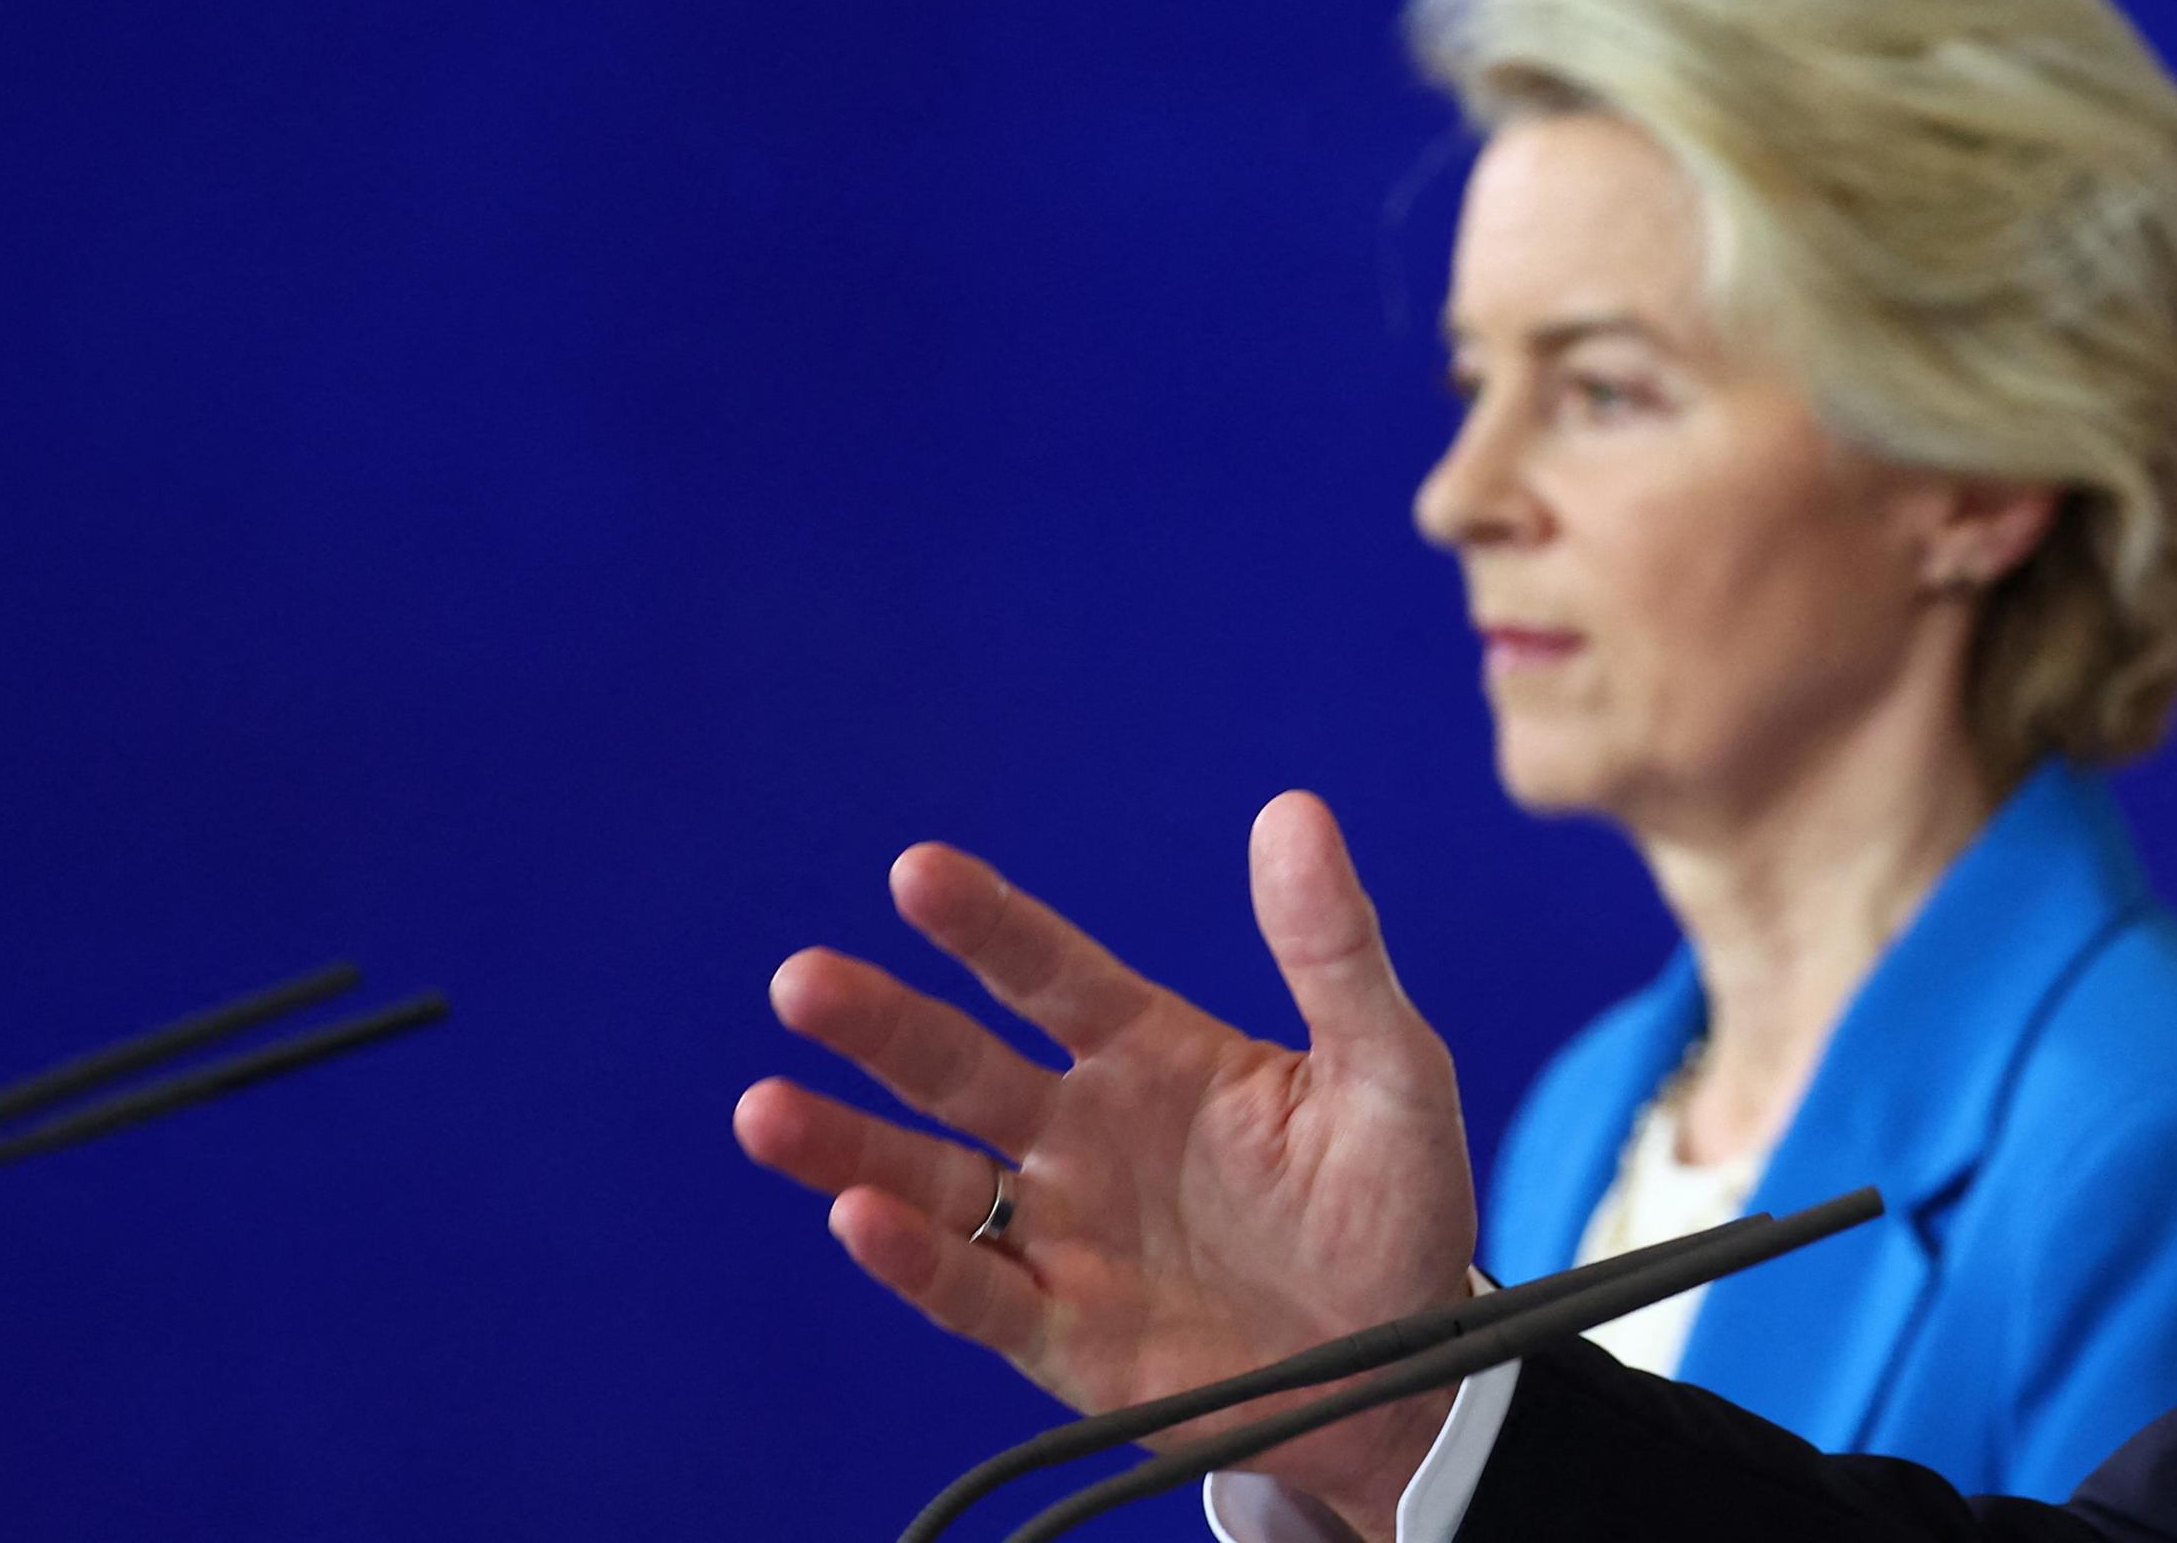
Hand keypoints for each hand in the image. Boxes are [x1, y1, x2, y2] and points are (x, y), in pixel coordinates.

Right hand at [734, 791, 1472, 1530]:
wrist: (1410, 1366)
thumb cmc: (1393, 1203)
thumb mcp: (1391, 1068)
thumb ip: (1334, 950)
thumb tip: (1294, 811)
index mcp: (1153, 1056)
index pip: (1052, 976)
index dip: (987, 927)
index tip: (917, 871)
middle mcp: (1087, 1136)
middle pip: (962, 1068)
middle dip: (882, 1026)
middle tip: (802, 980)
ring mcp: (1067, 1235)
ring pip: (934, 1182)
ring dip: (850, 1147)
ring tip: (766, 1109)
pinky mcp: (1066, 1336)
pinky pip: (974, 1293)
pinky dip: (914, 1260)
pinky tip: (860, 1217)